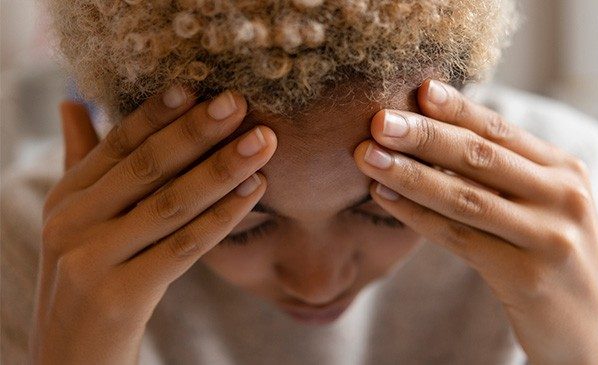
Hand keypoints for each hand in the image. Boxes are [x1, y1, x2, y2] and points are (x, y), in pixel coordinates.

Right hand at [33, 87, 275, 363]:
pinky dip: (221, 216)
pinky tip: (253, 192)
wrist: (72, 357)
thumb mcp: (77, 219)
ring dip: (221, 169)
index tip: (199, 87)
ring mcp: (91, 259)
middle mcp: (72, 222)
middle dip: (197, 133)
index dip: (158, 113)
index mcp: (67, 197)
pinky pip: (183, 248)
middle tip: (240, 103)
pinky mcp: (119, 296)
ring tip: (263, 142)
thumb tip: (74, 102)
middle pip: (146, 167)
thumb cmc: (89, 279)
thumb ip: (81, 161)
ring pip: (169, 203)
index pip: (118, 144)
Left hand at [353, 80, 597, 363]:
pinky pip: (459, 238)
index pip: (502, 131)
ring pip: (465, 196)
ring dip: (411, 174)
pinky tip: (386, 197)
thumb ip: (509, 175)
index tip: (418, 89)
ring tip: (368, 157)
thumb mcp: (545, 210)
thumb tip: (437, 139)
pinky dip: (417, 216)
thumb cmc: (555, 263)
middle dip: (425, 136)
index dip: (458, 109)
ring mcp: (548, 237)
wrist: (592, 339)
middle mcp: (563, 197)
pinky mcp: (527, 277)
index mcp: (566, 172)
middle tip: (379, 121)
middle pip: (481, 157)